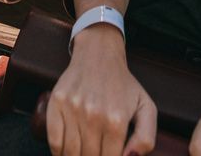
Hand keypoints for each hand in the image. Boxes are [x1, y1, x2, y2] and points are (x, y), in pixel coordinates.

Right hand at [46, 25, 156, 155]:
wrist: (99, 54)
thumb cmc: (123, 85)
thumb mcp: (146, 108)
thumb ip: (146, 138)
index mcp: (117, 120)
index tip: (107, 155)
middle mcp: (94, 115)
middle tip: (95, 152)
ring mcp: (73, 109)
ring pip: (70, 153)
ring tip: (82, 152)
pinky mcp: (57, 102)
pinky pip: (54, 140)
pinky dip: (59, 152)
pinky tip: (66, 151)